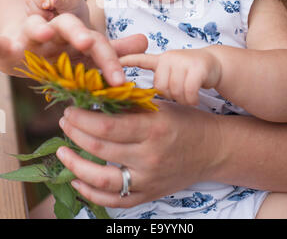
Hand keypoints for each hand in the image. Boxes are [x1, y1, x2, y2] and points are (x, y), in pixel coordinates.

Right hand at [1, 13, 147, 82]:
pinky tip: (1, 43)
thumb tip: (145, 41)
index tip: (120, 80)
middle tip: (87, 42)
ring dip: (40, 27)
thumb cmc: (59, 50)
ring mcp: (31, 36)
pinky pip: (1, 45)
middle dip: (79, 34)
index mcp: (76, 35)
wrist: (25, 43)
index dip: (109, 58)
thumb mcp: (84, 52)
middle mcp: (56, 31)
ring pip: (36, 26)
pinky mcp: (9, 47)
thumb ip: (112, 50)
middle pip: (70, 27)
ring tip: (44, 31)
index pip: (97, 42)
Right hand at [25, 0, 88, 23]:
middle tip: (51, 15)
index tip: (47, 6)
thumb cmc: (74, 5)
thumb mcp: (73, 2)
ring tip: (51, 16)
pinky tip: (46, 17)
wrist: (70, 14)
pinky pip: (27, 8)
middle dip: (41, 5)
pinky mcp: (30, 1)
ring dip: (38, 11)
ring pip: (29, 0)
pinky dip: (36, 15)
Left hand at [56, 100, 221, 208]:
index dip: (82, 119)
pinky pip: (114, 200)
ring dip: (75, 166)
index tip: (70, 111)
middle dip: (75, 134)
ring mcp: (148, 179)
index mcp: (153, 127)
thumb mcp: (160, 105)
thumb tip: (96, 99)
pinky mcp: (148, 194)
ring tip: (62, 151)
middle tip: (64, 123)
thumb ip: (129, 104)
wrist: (212, 149)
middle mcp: (149, 156)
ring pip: (102, 179)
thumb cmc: (185, 121)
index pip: (107, 125)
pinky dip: (91, 192)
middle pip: (100, 149)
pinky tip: (77, 179)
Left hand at [120, 49, 221, 104]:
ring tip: (188, 96)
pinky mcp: (198, 66)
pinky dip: (192, 99)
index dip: (126, 61)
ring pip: (174, 90)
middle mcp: (169, 57)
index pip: (140, 59)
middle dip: (170, 96)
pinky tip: (195, 99)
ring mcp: (183, 60)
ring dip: (182, 99)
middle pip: (160, 87)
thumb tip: (132, 100)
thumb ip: (157, 80)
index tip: (109, 66)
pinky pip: (188, 91)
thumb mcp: (171, 72)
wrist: (216, 64)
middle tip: (178, 96)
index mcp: (160, 60)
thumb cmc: (191, 73)